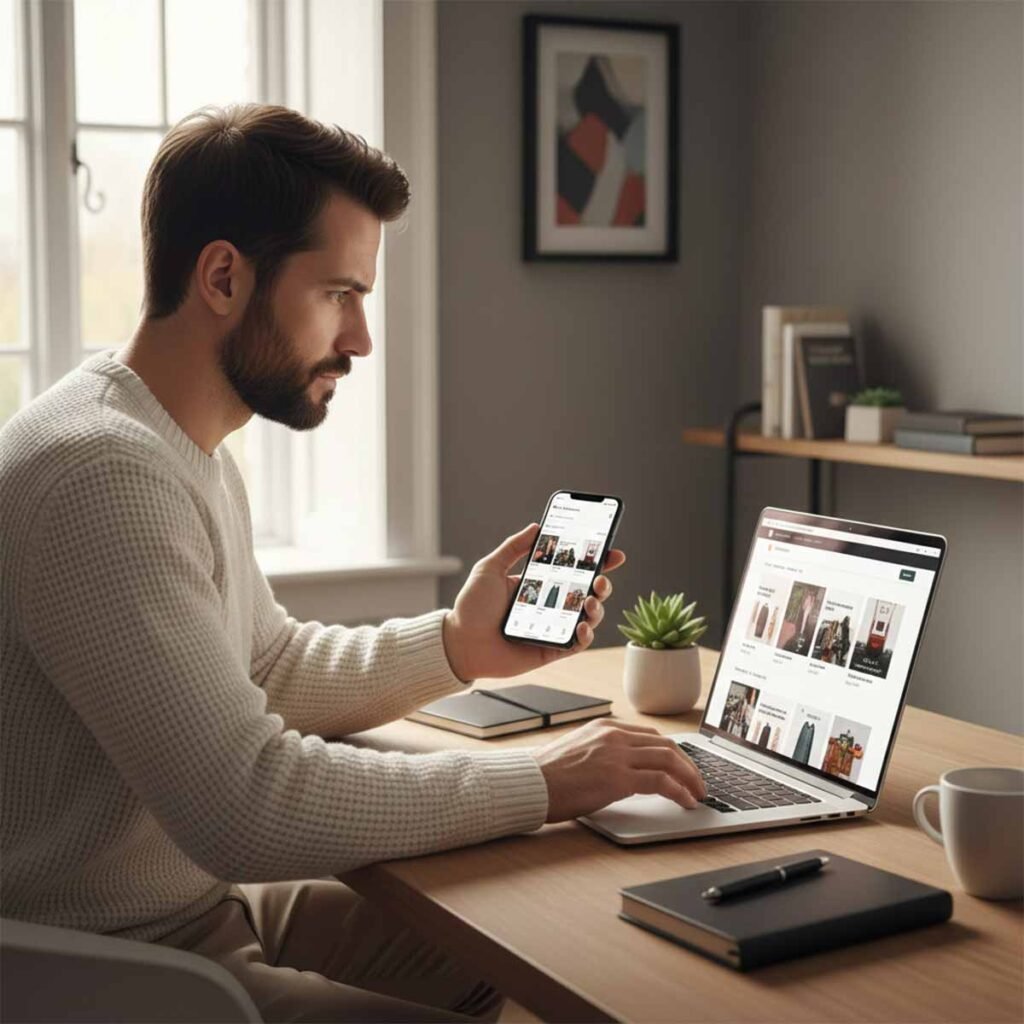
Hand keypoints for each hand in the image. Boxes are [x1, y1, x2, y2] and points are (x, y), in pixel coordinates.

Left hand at [442, 523, 625, 682]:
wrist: (459, 643)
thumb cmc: (471, 607)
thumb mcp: (490, 568)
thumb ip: (513, 547)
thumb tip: (536, 526)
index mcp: (538, 584)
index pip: (573, 570)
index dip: (596, 562)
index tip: (612, 552)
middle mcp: (550, 605)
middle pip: (587, 592)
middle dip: (602, 583)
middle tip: (600, 578)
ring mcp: (553, 627)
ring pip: (588, 617)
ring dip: (596, 607)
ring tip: (590, 600)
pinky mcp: (551, 650)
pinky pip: (576, 643)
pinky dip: (585, 635)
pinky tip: (582, 625)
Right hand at [533, 719, 706, 821]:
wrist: (530, 783)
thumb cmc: (547, 775)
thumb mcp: (579, 751)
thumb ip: (603, 753)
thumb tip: (625, 770)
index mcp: (605, 727)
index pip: (651, 735)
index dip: (673, 752)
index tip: (682, 766)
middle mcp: (614, 736)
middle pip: (666, 744)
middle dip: (688, 764)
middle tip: (698, 782)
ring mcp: (617, 755)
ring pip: (670, 759)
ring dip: (690, 778)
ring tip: (698, 793)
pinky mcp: (618, 778)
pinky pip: (661, 781)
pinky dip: (679, 791)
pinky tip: (686, 801)